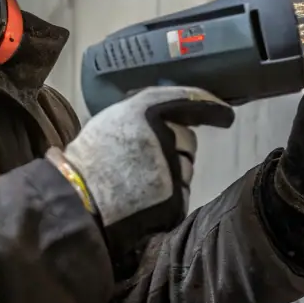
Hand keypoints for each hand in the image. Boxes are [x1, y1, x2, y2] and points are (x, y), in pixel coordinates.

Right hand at [50, 86, 234, 265]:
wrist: (78, 201)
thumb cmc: (88, 160)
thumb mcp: (112, 120)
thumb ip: (143, 116)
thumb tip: (166, 120)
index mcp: (147, 111)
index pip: (188, 102)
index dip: (210, 106)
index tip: (225, 115)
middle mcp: (166, 135)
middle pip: (187, 140)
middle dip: (174, 148)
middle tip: (142, 161)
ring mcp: (173, 169)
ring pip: (184, 168)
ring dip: (170, 173)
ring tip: (135, 182)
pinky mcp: (175, 198)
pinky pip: (179, 193)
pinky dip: (166, 197)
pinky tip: (141, 200)